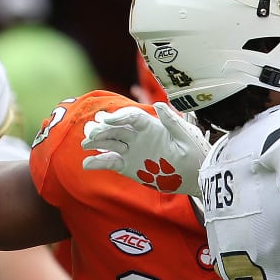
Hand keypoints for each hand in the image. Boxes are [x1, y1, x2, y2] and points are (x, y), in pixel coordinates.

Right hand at [81, 104, 207, 196]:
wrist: (195, 174)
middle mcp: (138, 135)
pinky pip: (110, 162)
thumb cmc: (193, 152)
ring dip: (96, 142)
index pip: (130, 117)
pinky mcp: (127, 165)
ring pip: (110, 143)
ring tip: (84, 144)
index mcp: (151, 125)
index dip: (118, 117)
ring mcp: (131, 150)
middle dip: (102, 129)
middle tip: (89, 131)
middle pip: (116, 129)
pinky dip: (98, 162)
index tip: (106, 120)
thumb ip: (172, 122)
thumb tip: (160, 104)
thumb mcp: (186, 136)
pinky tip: (86, 163)